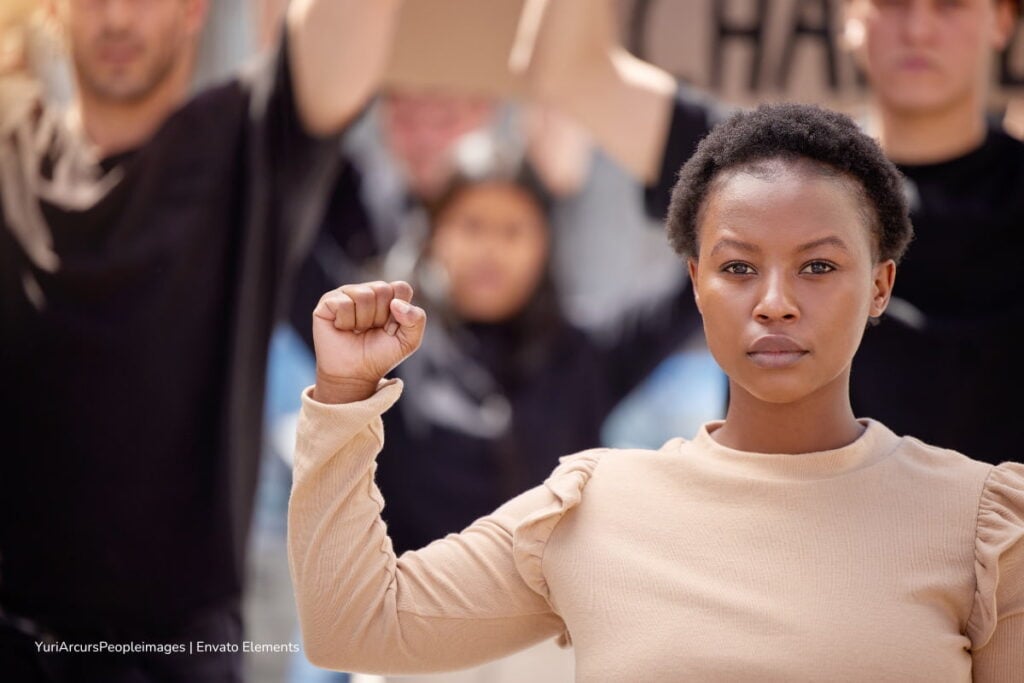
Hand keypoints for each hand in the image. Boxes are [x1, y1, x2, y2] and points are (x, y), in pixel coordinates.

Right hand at [311, 280, 425, 403]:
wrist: (355, 374)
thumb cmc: (380, 355)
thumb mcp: (409, 341)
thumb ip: (416, 319)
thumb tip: (396, 303)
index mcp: (388, 295)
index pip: (401, 288)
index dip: (400, 313)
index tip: (391, 330)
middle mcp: (367, 290)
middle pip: (383, 290)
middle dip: (380, 317)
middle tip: (372, 331)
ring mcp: (347, 293)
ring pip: (364, 295)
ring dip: (363, 321)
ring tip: (357, 331)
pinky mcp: (328, 301)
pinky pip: (343, 303)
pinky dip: (345, 322)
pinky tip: (342, 328)